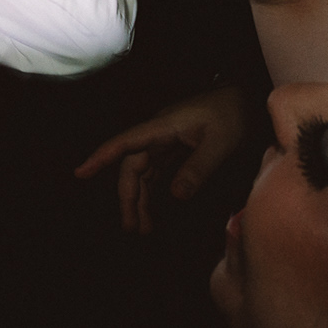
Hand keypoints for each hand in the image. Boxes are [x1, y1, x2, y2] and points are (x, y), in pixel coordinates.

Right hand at [75, 82, 249, 233]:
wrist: (247, 99)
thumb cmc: (234, 114)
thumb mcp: (221, 142)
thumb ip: (199, 168)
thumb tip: (175, 195)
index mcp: (162, 128)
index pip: (125, 143)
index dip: (101, 158)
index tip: (80, 173)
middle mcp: (158, 135)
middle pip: (132, 166)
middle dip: (128, 196)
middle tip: (131, 227)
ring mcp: (166, 143)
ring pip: (143, 173)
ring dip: (140, 199)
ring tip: (141, 228)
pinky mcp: (176, 150)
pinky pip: (157, 174)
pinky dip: (153, 193)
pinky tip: (153, 212)